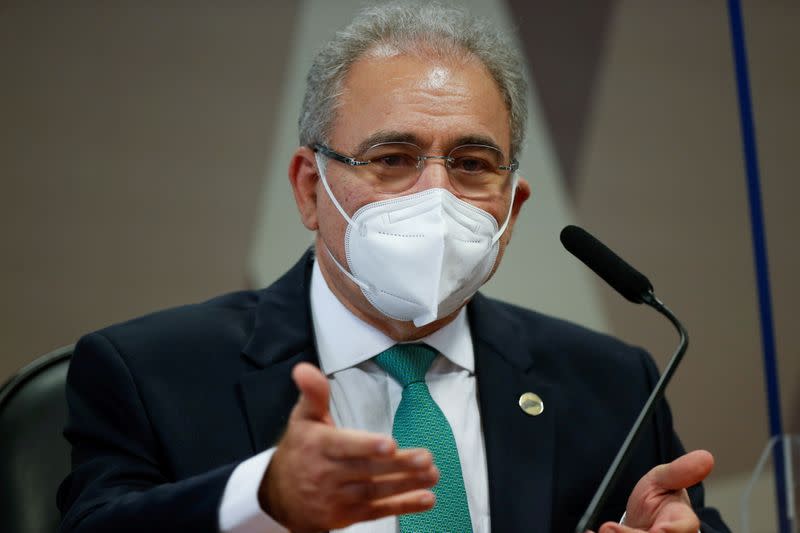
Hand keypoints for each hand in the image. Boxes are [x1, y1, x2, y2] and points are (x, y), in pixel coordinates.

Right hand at [258, 362, 438, 532]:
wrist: (277, 496)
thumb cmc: (299, 450)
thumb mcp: (302, 418)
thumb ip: (313, 394)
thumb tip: (304, 369)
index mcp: (319, 446)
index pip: (344, 447)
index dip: (366, 446)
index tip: (390, 444)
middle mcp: (327, 474)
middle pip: (366, 470)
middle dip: (398, 466)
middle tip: (426, 459)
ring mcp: (337, 498)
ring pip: (374, 492)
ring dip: (406, 485)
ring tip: (432, 475)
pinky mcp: (346, 516)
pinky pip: (376, 511)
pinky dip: (402, 507)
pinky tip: (426, 499)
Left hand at [593, 450, 713, 532]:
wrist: (642, 519)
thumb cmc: (657, 500)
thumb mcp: (663, 479)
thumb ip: (679, 472)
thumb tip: (705, 457)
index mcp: (683, 523)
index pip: (683, 529)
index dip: (669, 532)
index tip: (656, 529)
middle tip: (607, 528)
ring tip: (598, 531)